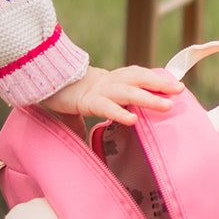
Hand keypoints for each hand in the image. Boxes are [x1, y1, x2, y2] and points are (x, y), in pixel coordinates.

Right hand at [39, 65, 183, 126]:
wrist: (39, 81)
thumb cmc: (62, 93)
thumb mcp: (81, 107)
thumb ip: (86, 122)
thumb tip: (85, 143)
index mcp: (108, 81)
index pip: (135, 75)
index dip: (154, 78)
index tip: (175, 84)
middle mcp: (106, 82)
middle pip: (136, 78)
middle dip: (159, 84)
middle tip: (179, 90)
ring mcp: (97, 90)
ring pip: (127, 90)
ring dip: (148, 97)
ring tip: (167, 105)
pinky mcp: (85, 101)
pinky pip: (105, 106)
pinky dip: (119, 112)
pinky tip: (132, 119)